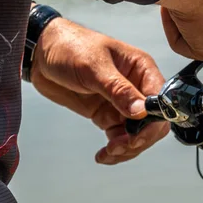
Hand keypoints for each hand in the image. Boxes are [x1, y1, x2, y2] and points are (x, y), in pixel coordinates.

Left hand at [30, 17, 169, 164]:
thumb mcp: (94, 66)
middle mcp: (137, 87)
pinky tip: (103, 155)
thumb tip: (141, 111)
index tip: (137, 135)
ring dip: (127, 148)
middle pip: (154, 121)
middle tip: (120, 147)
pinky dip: (115, 149)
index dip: (154, 120)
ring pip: (138, 133)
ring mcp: (122, 102)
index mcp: (142, 68)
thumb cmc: (70, 47)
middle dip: (140, 138)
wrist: (42, 53)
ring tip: (109, 153)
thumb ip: (118, 89)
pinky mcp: (107, 114)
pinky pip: (119, 137)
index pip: (160, 99)